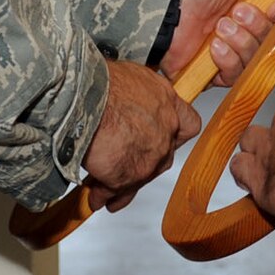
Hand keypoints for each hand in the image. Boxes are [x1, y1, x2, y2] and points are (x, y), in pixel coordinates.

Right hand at [80, 59, 200, 211]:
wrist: (85, 100)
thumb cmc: (103, 83)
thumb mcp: (133, 78)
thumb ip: (142, 97)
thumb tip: (133, 101)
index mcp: (168, 103)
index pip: (189, 124)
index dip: (177, 133)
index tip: (166, 136)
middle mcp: (165, 132)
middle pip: (162, 155)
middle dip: (143, 161)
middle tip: (124, 162)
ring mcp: (150, 157)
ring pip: (140, 177)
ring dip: (122, 184)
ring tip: (104, 189)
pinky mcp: (128, 176)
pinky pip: (117, 190)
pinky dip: (105, 194)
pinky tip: (96, 196)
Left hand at [166, 0, 274, 83]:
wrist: (169, 8)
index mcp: (249, 6)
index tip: (273, 6)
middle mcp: (241, 31)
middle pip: (267, 39)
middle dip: (255, 25)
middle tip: (236, 11)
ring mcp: (228, 53)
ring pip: (253, 57)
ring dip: (239, 40)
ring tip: (219, 27)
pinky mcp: (214, 72)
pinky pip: (234, 74)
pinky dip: (226, 59)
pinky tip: (213, 46)